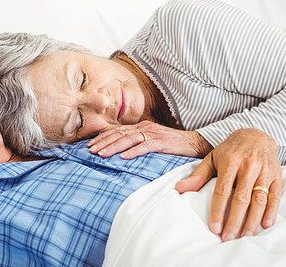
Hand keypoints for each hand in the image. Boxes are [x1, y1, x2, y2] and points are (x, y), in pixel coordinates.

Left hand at [87, 120, 211, 158]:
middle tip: (90, 151)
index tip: (90, 145)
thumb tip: (121, 153)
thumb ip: (138, 144)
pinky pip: (145, 146)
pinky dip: (134, 151)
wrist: (195, 143)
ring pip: (129, 139)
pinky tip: (124, 158)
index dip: (103, 137)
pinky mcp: (162, 142)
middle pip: (119, 134)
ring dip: (114, 147)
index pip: (118, 131)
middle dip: (103, 142)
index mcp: (141, 127)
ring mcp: (153, 134)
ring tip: (102, 154)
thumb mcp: (152, 141)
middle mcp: (145, 128)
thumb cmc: (172, 145)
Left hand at [175, 128, 282, 240]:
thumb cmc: (230, 151)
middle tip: (228, 238)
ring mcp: (264, 171)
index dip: (218, 210)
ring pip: (259, 200)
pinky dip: (271, 211)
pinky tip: (265, 225)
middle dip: (234, 220)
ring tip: (245, 236)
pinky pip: (275, 196)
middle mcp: (248, 166)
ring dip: (252, 220)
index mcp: (230, 162)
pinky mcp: (277, 176)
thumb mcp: (211, 158)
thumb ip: (198, 175)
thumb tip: (179, 189)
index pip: (222, 191)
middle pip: (241, 198)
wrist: (256, 135)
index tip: (214, 227)